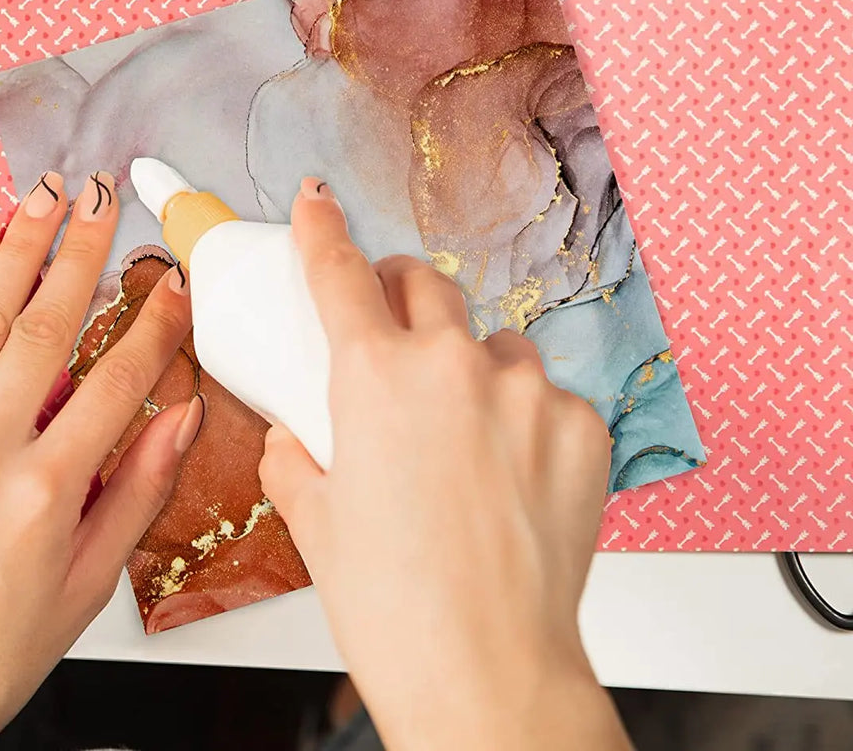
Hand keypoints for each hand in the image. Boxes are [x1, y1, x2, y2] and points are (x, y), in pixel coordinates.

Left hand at [0, 171, 201, 750]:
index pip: (117, 383)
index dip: (153, 323)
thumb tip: (180, 417)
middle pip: (44, 328)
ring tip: (43, 197)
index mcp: (43, 496)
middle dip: (80, 250)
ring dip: (15, 249)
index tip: (171, 281)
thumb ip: (137, 491)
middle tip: (103, 197)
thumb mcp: (85, 586)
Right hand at [260, 180, 630, 750]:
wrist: (487, 677)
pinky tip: (511, 475)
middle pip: (425, 283)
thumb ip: (295, 456)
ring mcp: (527, 393)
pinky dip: (524, 419)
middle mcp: (453, 365)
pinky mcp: (583, 427)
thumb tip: (294, 437)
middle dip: (402, 292)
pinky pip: (547, 397)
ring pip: (492, 341)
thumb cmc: (396, 608)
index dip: (323, 229)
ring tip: (461, 431)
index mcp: (374, 377)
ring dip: (470, 364)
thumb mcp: (315, 523)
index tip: (318, 200)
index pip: (339, 273)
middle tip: (392, 327)